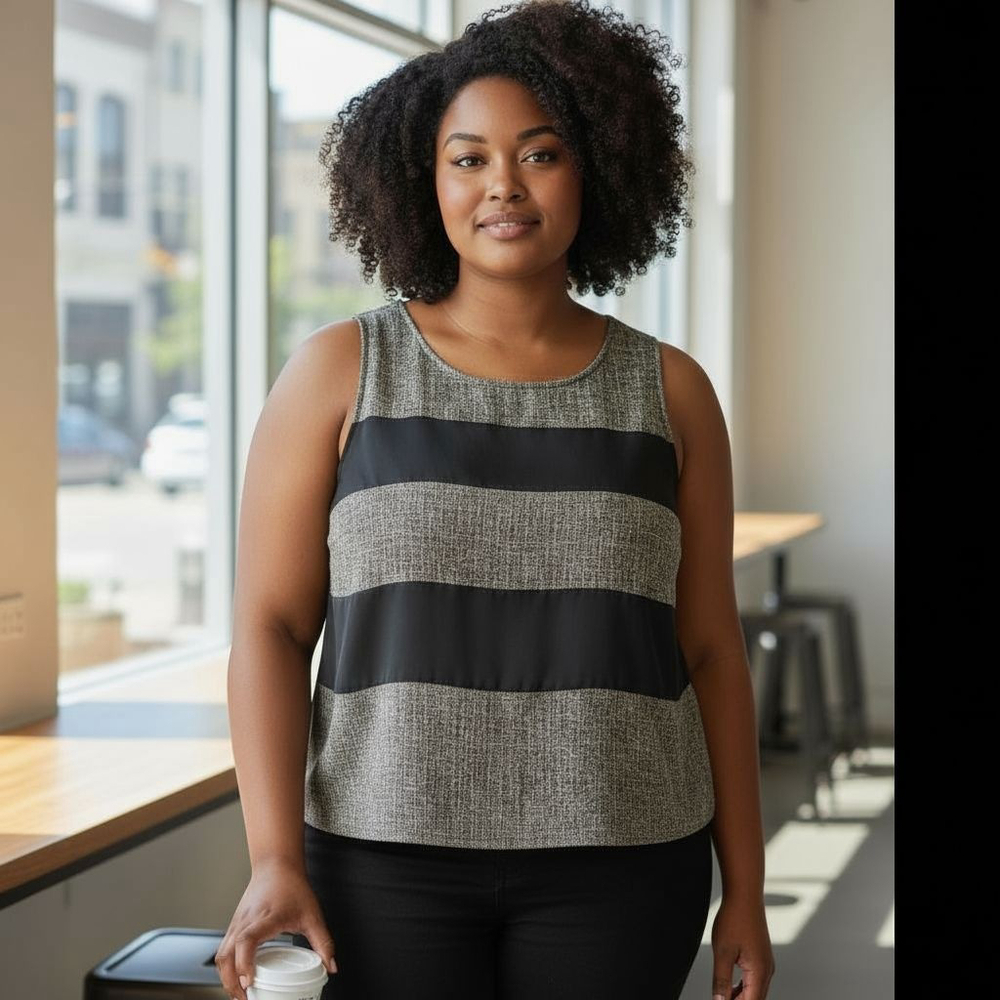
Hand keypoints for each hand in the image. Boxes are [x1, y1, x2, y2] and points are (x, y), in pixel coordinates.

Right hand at [215, 857, 337, 999]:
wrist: (276, 865)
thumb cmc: (292, 886)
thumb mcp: (313, 914)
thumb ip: (323, 942)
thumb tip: (331, 967)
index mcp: (265, 918)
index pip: (246, 941)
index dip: (244, 963)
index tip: (249, 981)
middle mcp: (246, 921)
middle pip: (226, 955)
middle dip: (232, 981)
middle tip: (245, 998)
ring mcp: (236, 923)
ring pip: (221, 954)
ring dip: (226, 977)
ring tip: (240, 994)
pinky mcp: (234, 925)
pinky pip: (223, 950)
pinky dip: (226, 968)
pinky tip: (238, 978)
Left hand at [710, 895, 774, 999]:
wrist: (744, 895)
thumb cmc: (734, 919)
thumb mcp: (722, 952)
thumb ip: (722, 980)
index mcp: (760, 972)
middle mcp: (767, 970)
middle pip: (754, 999)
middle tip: (719, 999)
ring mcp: (765, 963)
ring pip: (755, 991)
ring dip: (740, 997)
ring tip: (722, 997)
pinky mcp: (761, 956)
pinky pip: (754, 980)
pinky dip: (743, 987)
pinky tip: (730, 987)